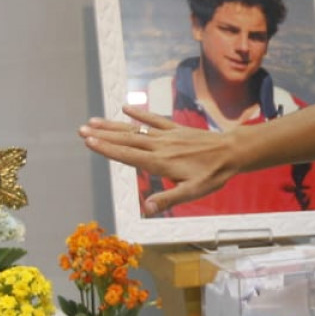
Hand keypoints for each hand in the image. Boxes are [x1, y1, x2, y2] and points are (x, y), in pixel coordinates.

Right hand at [79, 106, 238, 214]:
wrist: (232, 152)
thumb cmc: (213, 175)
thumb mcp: (192, 192)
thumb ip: (168, 198)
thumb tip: (146, 208)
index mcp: (160, 162)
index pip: (128, 155)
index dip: (107, 149)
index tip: (89, 141)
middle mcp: (160, 146)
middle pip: (126, 139)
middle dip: (103, 135)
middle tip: (81, 130)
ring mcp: (167, 135)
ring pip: (135, 128)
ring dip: (114, 125)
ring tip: (94, 121)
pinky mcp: (176, 129)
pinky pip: (154, 119)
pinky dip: (139, 113)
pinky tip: (125, 107)